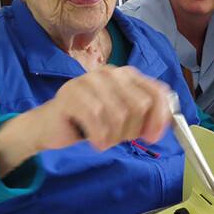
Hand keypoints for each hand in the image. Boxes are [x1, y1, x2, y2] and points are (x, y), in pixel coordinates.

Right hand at [0, 66, 172, 176]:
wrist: (50, 126)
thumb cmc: (91, 122)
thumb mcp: (124, 118)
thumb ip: (146, 117)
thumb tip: (163, 126)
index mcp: (128, 75)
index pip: (157, 92)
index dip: (161, 117)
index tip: (154, 137)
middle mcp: (111, 73)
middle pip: (140, 105)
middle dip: (133, 130)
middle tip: (118, 137)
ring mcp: (90, 80)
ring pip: (119, 115)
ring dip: (114, 136)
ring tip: (103, 138)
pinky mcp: (71, 94)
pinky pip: (97, 120)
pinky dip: (99, 137)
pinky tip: (94, 140)